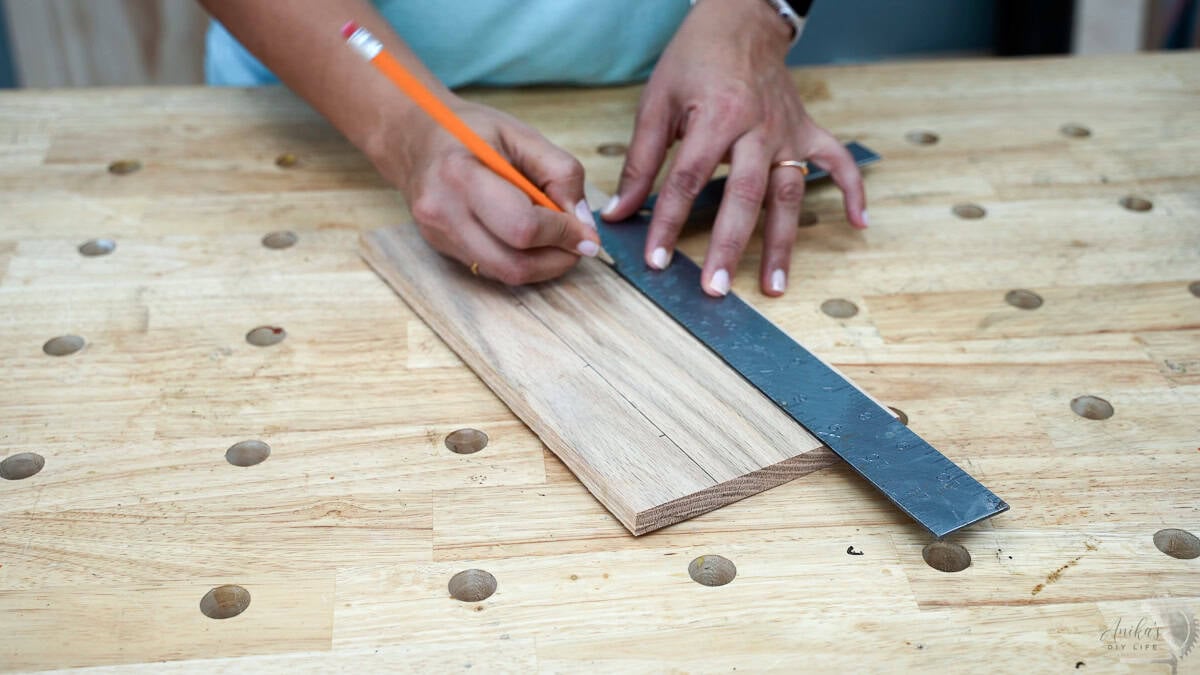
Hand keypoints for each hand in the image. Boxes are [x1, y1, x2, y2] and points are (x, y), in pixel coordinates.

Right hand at [372, 99, 600, 284]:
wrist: (414, 138)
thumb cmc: (469, 131)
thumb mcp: (521, 134)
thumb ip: (560, 172)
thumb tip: (582, 222)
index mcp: (462, 174)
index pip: (522, 227)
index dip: (563, 235)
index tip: (587, 233)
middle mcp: (443, 212)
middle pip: (514, 264)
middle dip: (557, 260)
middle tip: (578, 244)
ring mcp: (438, 236)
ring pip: (504, 274)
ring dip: (543, 266)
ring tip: (558, 241)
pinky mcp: (441, 249)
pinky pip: (492, 269)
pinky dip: (521, 261)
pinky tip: (530, 239)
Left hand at [601, 0, 867, 296]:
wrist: (740, 21)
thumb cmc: (695, 60)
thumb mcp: (657, 102)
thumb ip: (641, 161)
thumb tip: (619, 212)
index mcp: (717, 116)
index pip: (687, 180)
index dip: (669, 222)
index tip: (657, 261)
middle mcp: (758, 128)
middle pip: (744, 196)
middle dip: (729, 246)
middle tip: (716, 289)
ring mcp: (788, 132)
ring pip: (789, 194)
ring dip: (782, 243)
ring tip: (773, 286)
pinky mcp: (808, 130)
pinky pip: (837, 163)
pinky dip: (851, 192)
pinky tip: (858, 223)